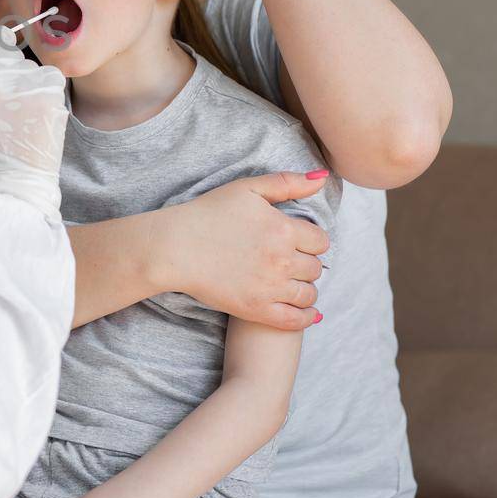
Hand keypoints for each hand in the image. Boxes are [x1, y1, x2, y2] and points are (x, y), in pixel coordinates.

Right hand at [0, 26, 68, 216]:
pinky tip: (37, 115)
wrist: (12, 183)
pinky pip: (50, 77)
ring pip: (30, 66)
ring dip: (29, 84)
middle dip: (10, 71)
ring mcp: (20, 81)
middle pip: (8, 52)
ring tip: (22, 116)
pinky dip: (47, 92)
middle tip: (9, 104)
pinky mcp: (48, 90)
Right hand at [152, 171, 331, 329]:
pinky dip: (305, 317)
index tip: (297, 241)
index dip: (310, 240)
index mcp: (283, 228)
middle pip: (316, 268)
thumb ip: (287, 182)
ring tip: (290, 281)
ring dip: (304, 287)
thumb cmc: (207, 213)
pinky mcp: (256, 309)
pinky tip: (305, 311)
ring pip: (309, 294)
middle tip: (288, 260)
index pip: (320, 241)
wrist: (174, 246)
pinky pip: (295, 320)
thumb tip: (322, 177)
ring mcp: (270, 287)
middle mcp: (282, 259)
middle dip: (306, 263)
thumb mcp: (246, 188)